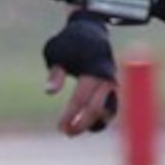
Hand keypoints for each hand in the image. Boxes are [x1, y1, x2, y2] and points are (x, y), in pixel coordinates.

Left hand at [41, 10, 118, 134]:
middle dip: (82, 123)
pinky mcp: (114, 87)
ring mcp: (113, 83)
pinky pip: (113, 107)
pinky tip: (90, 126)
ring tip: (79, 130)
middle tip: (67, 133)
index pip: (81, 100)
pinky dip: (103, 118)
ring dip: (96, 123)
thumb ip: (55, 73)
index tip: (60, 127)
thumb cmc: (69, 42)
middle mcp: (106, 78)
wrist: (92, 31)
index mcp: (92, 70)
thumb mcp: (55, 52)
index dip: (70, 116)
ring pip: (109, 110)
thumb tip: (49, 92)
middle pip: (97, 108)